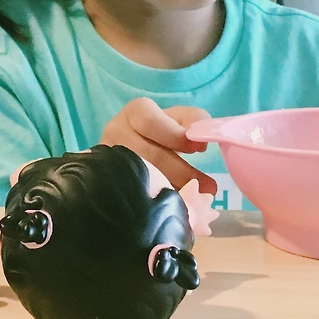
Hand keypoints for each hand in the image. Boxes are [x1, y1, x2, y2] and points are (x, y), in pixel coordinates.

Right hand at [101, 99, 217, 195]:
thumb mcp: (176, 119)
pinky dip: (159, 203)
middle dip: (183, 172)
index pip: (151, 122)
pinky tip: (176, 207)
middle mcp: (116, 133)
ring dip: (174, 191)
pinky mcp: (108, 181)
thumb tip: (201, 142)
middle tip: (209, 188)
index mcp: (134, 112)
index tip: (200, 149)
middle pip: (150, 155)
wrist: (131, 147)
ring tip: (197, 201)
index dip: (177, 136)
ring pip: (143, 178)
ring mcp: (109, 158)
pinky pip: (136, 194)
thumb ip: (194, 121)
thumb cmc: (160, 131)